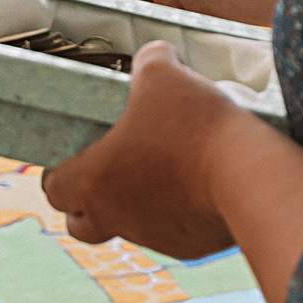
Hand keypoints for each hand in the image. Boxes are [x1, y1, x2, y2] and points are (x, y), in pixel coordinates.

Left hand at [45, 42, 240, 257]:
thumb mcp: (164, 75)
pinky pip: (174, 233)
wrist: (249, 176)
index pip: (54, 188)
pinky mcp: (190, 246)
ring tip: (168, 167)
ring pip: (130, 227)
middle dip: (88, 204)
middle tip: (113, 171)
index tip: (75, 156)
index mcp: (93, 180)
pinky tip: (202, 183)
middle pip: (81, 224)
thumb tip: (154, 56)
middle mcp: (115, 216)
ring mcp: (153, 236)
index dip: (59, 172)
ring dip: (138, 204)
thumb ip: (150, 62)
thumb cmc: (194, 126)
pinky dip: (179, 213)